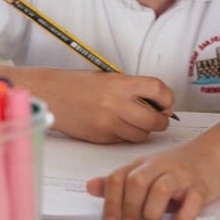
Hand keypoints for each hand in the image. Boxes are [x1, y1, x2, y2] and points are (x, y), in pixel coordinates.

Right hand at [37, 70, 173, 142]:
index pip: (158, 90)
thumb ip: (132, 89)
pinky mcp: (101, 138)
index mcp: (121, 84)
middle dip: (161, 120)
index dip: (168, 98)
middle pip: (155, 120)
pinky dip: (126, 136)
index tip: (166, 101)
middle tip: (158, 117)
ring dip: (144, 130)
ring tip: (136, 121)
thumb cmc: (79, 84)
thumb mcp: (109, 78)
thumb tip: (158, 102)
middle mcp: (116, 104)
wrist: (51, 95)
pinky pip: (124, 141)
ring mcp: (108, 123)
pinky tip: (118, 126)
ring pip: (141, 135)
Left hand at [85, 141, 219, 219]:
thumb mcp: (144, 170)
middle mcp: (161, 167)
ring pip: (162, 188)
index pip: (119, 177)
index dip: (111, 201)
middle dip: (131, 206)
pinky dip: (183, 216)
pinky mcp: (201, 186)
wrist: (213, 154)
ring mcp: (182, 175)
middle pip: (137, 181)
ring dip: (153, 211)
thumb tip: (90, 187)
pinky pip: (192, 200)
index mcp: (144, 164)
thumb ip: (119, 181)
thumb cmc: (176, 167)